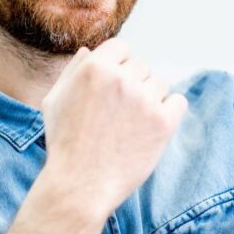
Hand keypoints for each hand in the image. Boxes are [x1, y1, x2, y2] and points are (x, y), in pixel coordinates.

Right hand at [40, 38, 187, 217]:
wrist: (80, 186)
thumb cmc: (64, 144)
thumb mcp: (54, 101)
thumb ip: (73, 71)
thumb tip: (89, 51)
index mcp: (94, 68)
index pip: (121, 47)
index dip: (118, 66)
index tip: (114, 87)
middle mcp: (121, 79)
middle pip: (142, 66)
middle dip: (133, 84)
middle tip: (120, 112)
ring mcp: (144, 100)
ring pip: (160, 84)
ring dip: (150, 99)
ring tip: (132, 124)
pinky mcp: (164, 122)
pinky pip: (178, 102)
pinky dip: (169, 112)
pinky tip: (152, 128)